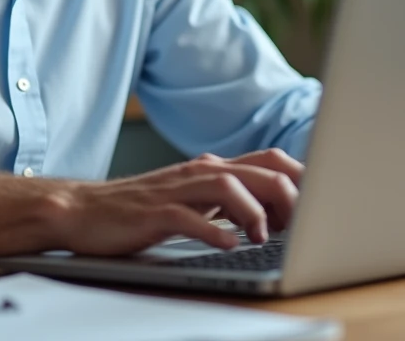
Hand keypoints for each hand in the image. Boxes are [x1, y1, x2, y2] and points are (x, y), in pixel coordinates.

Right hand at [51, 148, 302, 256]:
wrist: (82, 210)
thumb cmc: (141, 209)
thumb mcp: (193, 199)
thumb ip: (230, 199)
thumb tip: (278, 212)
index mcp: (212, 168)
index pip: (270, 160)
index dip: (302, 178)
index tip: (323, 203)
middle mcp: (198, 172)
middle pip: (257, 170)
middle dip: (288, 195)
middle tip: (301, 225)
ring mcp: (175, 190)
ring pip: (227, 186)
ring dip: (253, 211)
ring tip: (263, 237)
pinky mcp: (153, 213)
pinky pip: (188, 217)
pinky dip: (213, 229)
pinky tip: (229, 243)